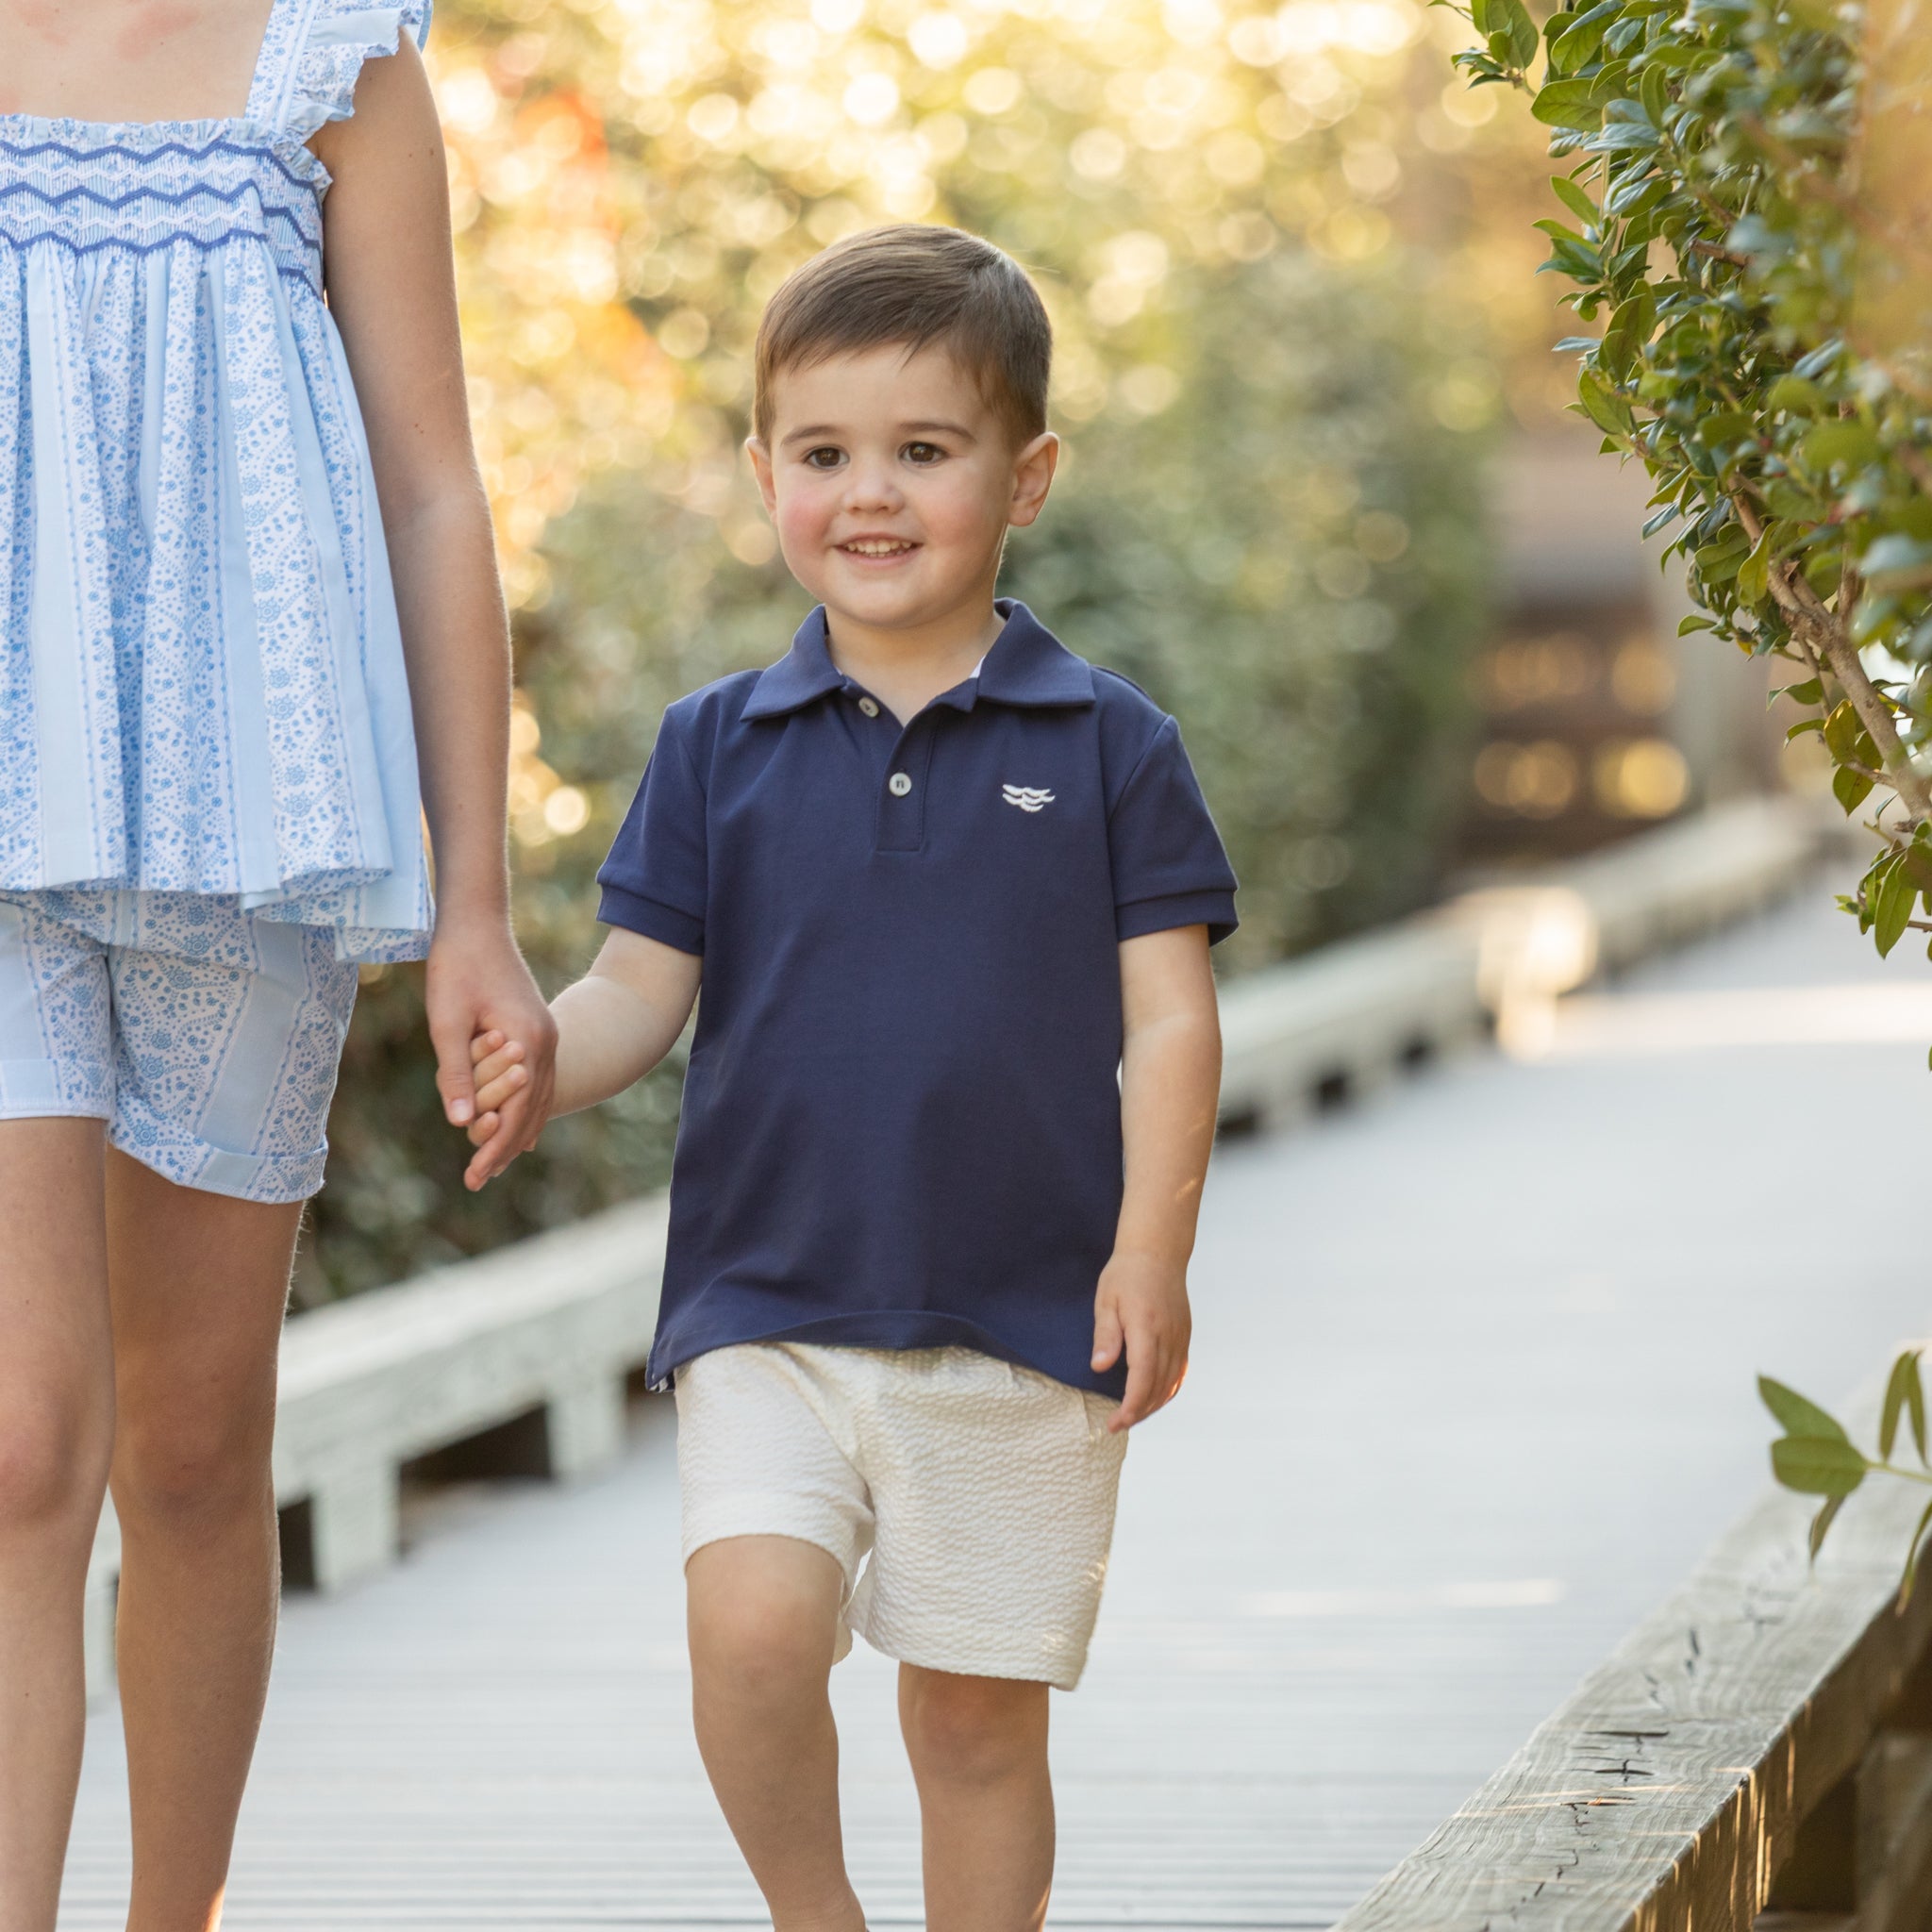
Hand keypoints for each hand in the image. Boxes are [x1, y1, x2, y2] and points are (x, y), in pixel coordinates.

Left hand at [423, 913, 556, 1190]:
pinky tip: (519, 1126)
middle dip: (506, 1148)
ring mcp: (547, 1037)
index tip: (474, 1177)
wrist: (476, 924)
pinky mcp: (538, 1031)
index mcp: (529, 1043)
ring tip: (495, 1162)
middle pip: (532, 1112)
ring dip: (518, 1132)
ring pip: (540, 1099)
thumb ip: (457, 1073)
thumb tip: (462, 1124)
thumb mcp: (447, 1021)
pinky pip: (540, 1082)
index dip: (494, 1148)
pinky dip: (528, 1109)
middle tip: (479, 1179)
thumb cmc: (456, 967)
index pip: (515, 1112)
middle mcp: (547, 1044)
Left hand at [1090, 1250, 1191, 1432]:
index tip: (1115, 1422)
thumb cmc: (1126, 1274)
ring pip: (1172, 1384)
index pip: (1142, 1377)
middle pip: (1158, 1387)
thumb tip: (1099, 1367)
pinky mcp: (1184, 1337)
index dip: (1131, 1405)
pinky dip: (1168, 1391)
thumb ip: (1105, 1335)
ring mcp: (1180, 1338)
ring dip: (1153, 1405)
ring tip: (1132, 1416)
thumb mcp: (1106, 1300)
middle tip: (1116, 1425)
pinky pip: (1180, 1373)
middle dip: (1138, 1412)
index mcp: (1147, 1328)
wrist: (1157, 1252)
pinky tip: (1154, 1399)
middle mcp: (1169, 1337)